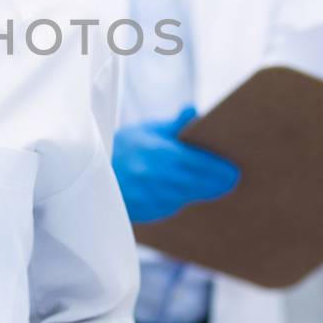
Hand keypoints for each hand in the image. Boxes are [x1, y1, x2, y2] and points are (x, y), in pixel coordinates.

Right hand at [113, 107, 239, 223]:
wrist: (87, 169)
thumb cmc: (122, 146)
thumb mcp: (147, 130)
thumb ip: (174, 125)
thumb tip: (195, 111)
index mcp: (161, 153)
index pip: (201, 164)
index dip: (221, 170)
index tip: (235, 171)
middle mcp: (157, 177)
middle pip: (198, 184)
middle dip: (217, 184)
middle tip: (232, 181)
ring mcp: (150, 197)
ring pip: (186, 198)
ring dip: (202, 193)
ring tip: (217, 188)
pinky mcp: (144, 211)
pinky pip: (170, 207)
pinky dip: (181, 200)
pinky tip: (188, 194)